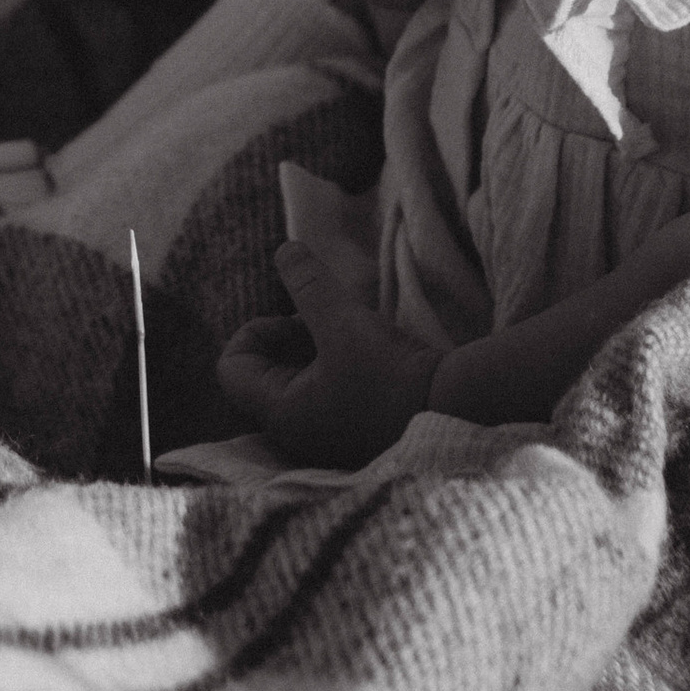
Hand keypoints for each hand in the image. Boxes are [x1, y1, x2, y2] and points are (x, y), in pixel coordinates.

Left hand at [216, 243, 443, 467]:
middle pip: (264, 375)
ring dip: (314, 350)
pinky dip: (335, 367)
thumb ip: (307, 284)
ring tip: (347, 331)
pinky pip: (327, 395)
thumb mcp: (342, 320)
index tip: (296, 318)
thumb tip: (284, 251)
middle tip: (322, 320)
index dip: (254, 331)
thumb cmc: (390, 372)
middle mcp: (298, 434)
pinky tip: (366, 351)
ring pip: (298, 383)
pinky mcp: (357, 434)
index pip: (232, 369)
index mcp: (282, 414)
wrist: (458, 413)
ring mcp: (329, 439)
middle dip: (288, 338)